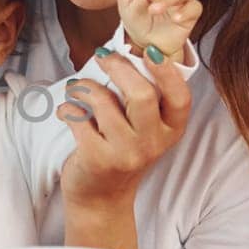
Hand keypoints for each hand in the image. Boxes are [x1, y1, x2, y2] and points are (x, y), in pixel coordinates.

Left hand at [58, 48, 192, 213]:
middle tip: (102, 56)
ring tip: (77, 88)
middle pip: (141, 94)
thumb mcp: (144, 129)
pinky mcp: (98, 159)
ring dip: (85, 87)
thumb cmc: (121, 151)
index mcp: (171, 130)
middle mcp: (153, 143)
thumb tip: (130, 49)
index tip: (150, 50)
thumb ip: (146, 97)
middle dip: (118, 67)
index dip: (167, 72)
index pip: (180, 98)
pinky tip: (68, 111)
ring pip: (104, 102)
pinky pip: (78, 119)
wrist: (101, 199)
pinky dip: (68, 108)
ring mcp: (126, 153)